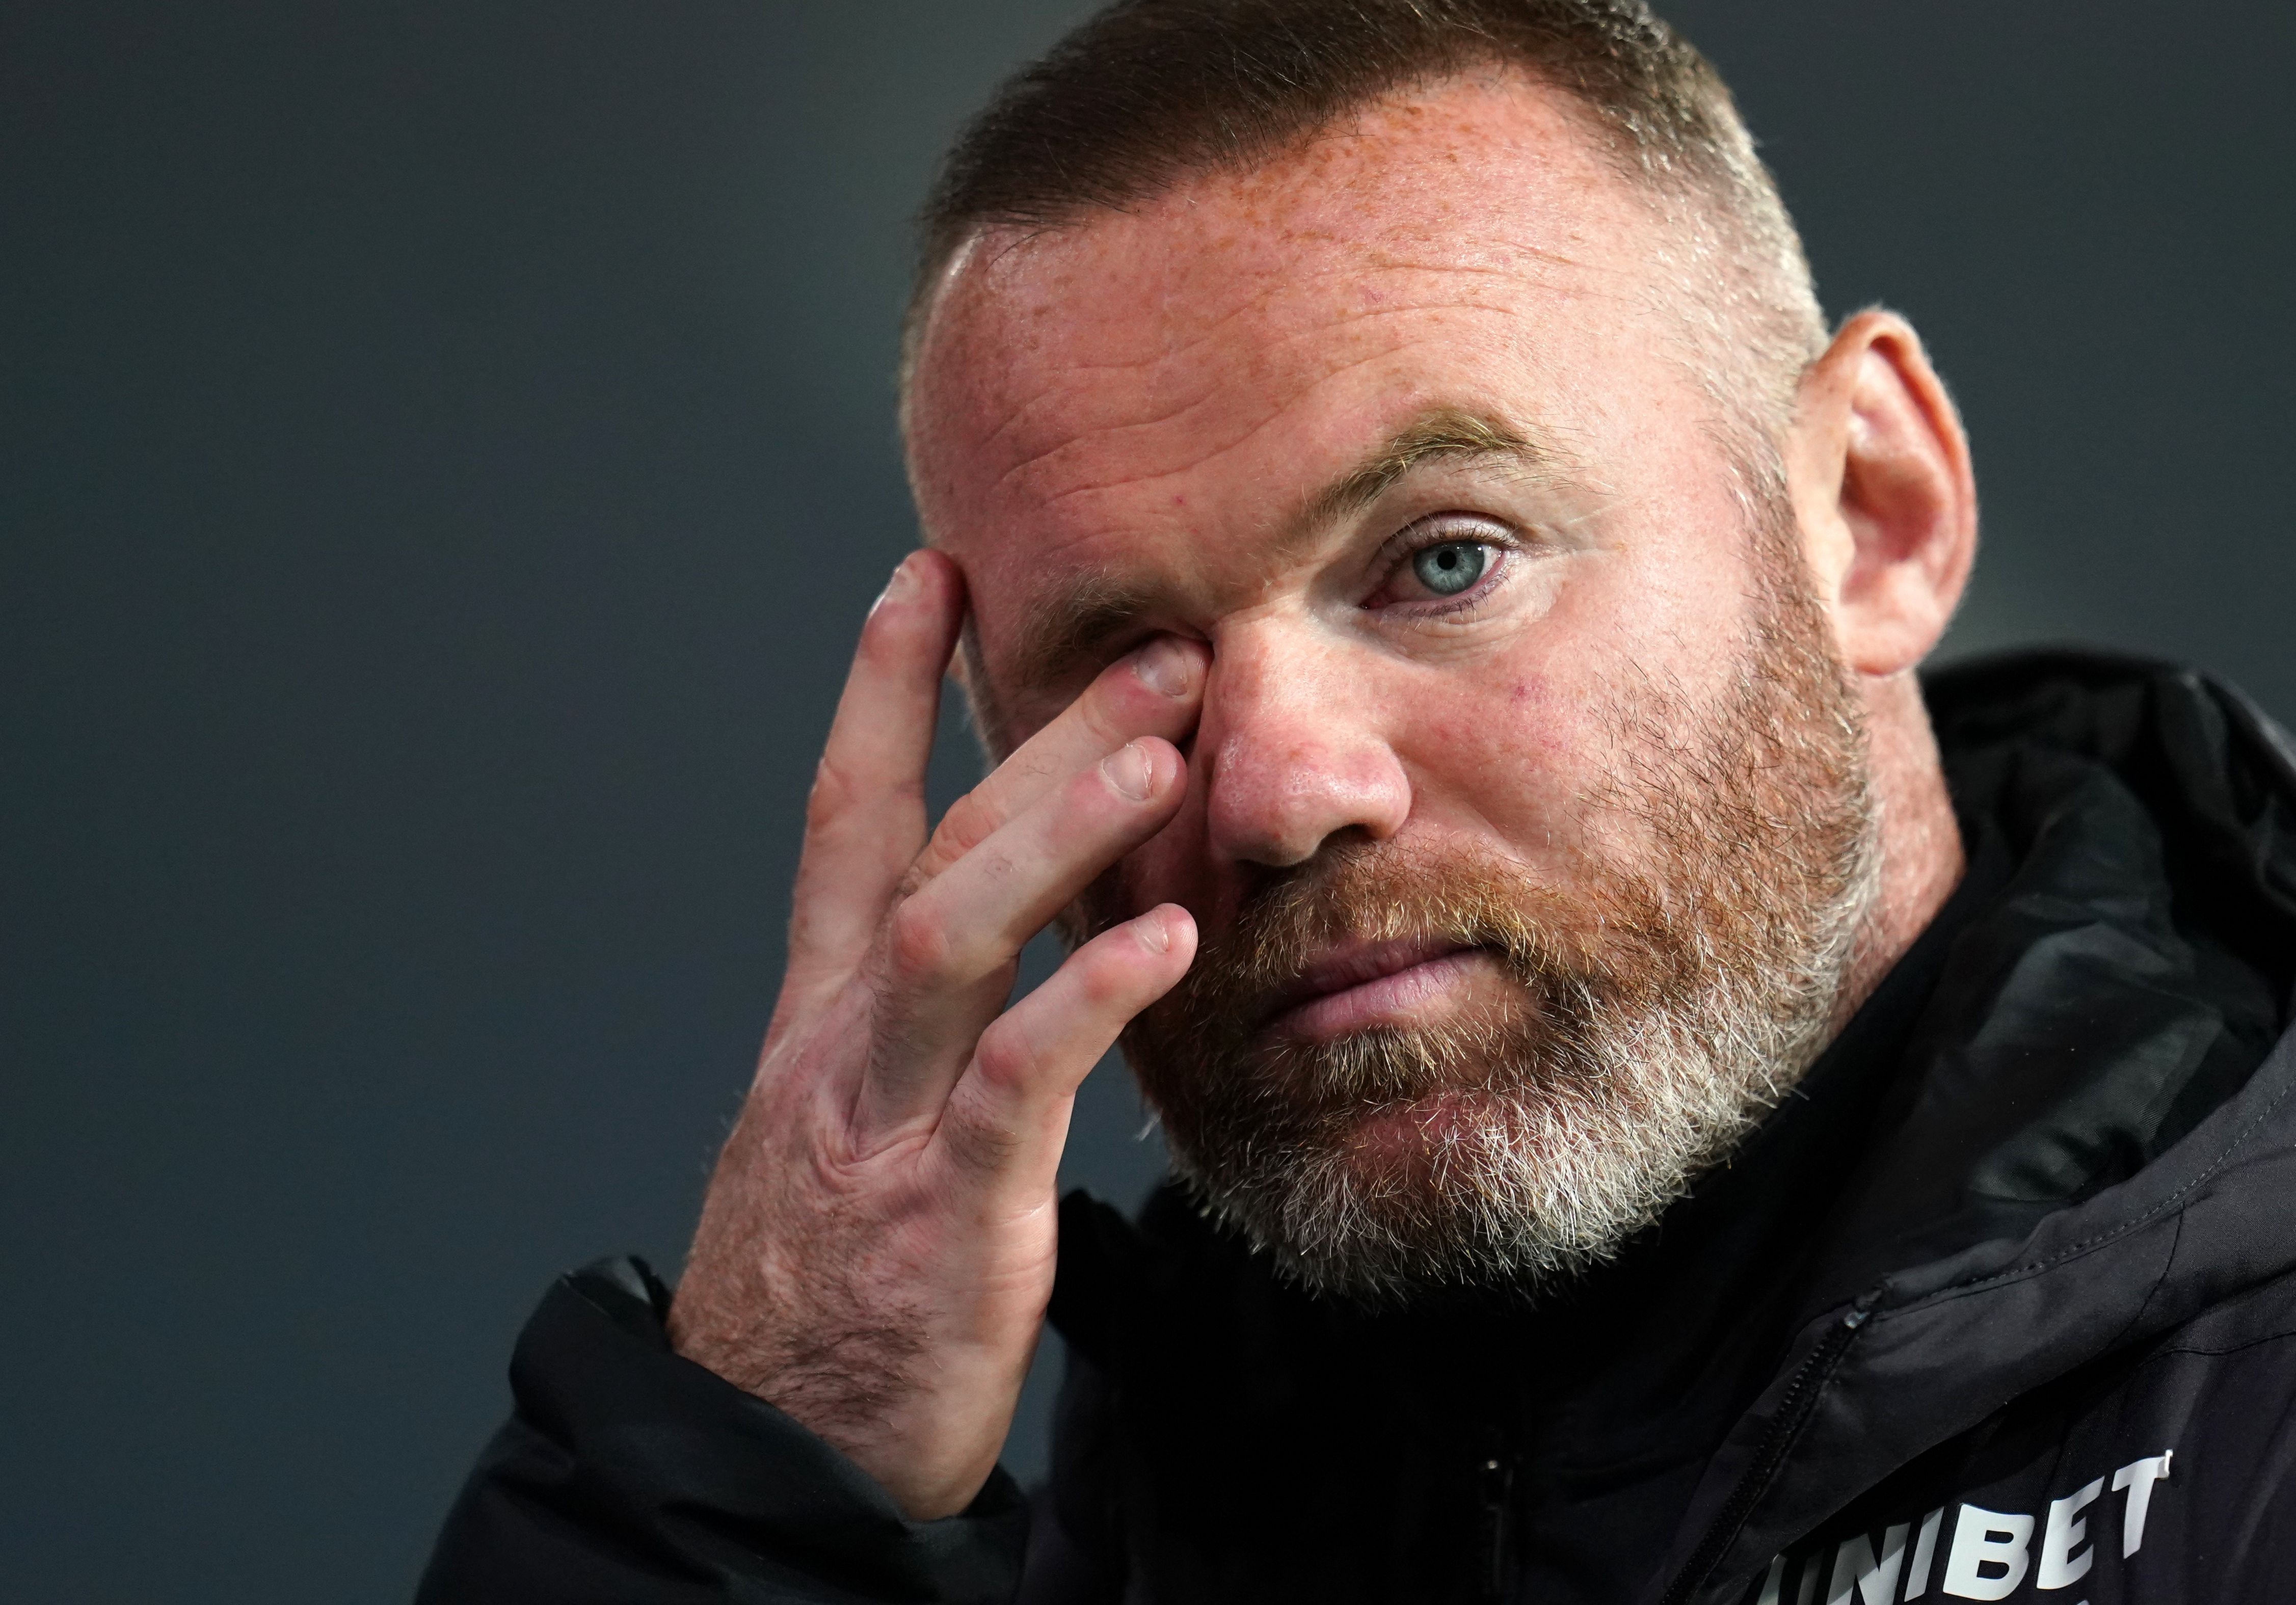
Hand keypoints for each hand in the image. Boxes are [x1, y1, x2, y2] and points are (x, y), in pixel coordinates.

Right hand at [668, 548, 1202, 1516]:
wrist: (774, 1452)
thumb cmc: (839, 1290)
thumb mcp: (865, 1132)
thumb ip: (931, 1030)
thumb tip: (1029, 942)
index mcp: (825, 1023)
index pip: (846, 820)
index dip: (878, 691)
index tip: (930, 579)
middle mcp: (843, 1048)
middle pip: (925, 848)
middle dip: (1027, 736)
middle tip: (1147, 647)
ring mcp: (885, 1124)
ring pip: (950, 936)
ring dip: (1055, 835)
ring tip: (1158, 753)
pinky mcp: (944, 1210)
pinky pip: (1010, 1082)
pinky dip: (1083, 1003)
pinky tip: (1163, 941)